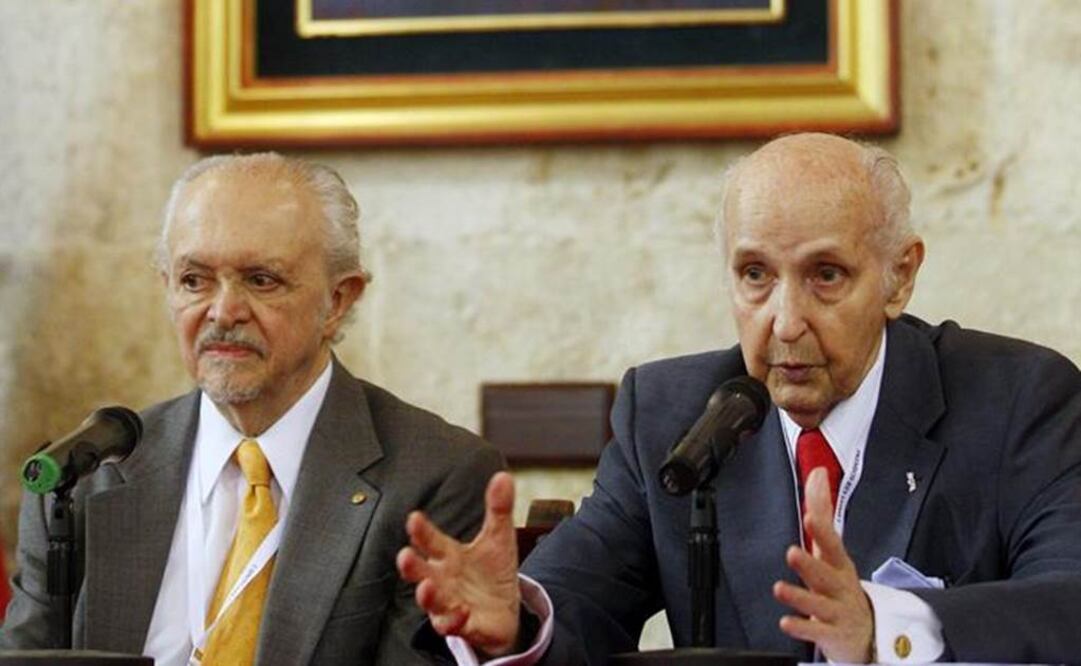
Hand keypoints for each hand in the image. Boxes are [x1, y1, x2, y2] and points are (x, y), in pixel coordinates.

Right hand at [397, 471, 522, 655]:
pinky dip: (454, 620)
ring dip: (427, 596)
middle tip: (405, 555)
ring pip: (431, 601)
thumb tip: (503, 476)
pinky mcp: (462, 624)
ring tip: (426, 587)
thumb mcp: (499, 537)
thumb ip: (498, 508)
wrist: (504, 609)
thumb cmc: (492, 571)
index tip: (414, 517)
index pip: (430, 540)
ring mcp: (449, 603)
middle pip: (420, 572)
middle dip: (411, 565)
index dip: (421, 531)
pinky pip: (453, 625)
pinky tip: (461, 611)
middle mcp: (442, 578)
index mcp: (448, 555)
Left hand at [773, 467, 873, 662]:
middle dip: (810, 564)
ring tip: (779, 589)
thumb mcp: (833, 549)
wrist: (866, 631)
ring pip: (818, 604)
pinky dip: (801, 627)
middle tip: (792, 552)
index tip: (811, 516)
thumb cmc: (841, 584)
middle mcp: (839, 585)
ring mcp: (836, 611)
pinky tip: (786, 622)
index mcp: (839, 563)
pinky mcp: (831, 634)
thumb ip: (823, 511)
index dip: (822, 530)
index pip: (832, 543)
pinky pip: (815, 632)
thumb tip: (817, 472)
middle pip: (825, 574)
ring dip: (799, 597)